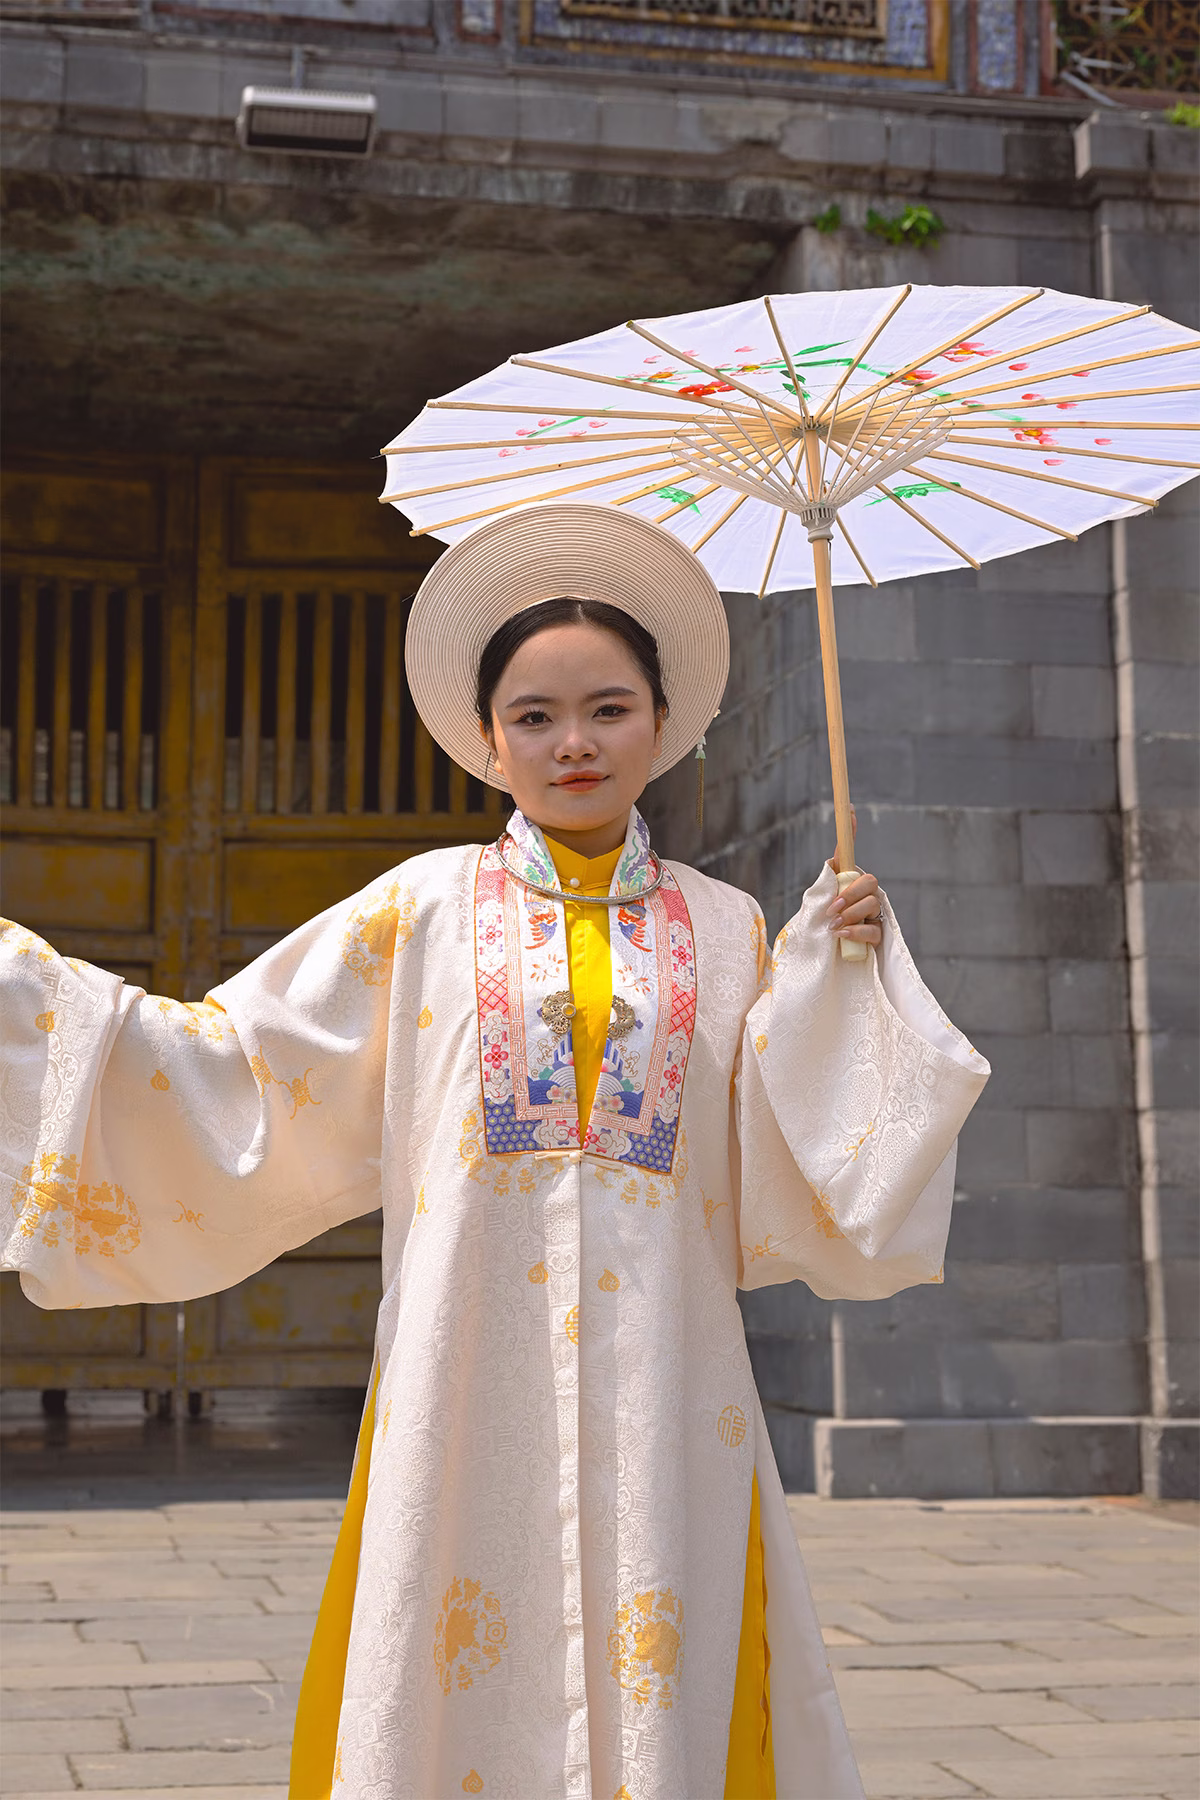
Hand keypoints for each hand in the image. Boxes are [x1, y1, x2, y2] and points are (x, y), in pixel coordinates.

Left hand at [826, 806, 882, 946]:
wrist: (822, 957)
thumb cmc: (821, 928)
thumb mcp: (818, 904)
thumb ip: (827, 884)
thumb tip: (835, 859)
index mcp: (847, 883)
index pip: (850, 854)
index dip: (850, 831)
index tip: (849, 810)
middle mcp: (864, 895)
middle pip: (869, 881)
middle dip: (852, 893)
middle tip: (834, 907)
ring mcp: (873, 914)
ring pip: (871, 904)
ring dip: (851, 914)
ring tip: (833, 925)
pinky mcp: (878, 935)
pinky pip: (873, 929)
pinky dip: (855, 932)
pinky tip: (841, 935)